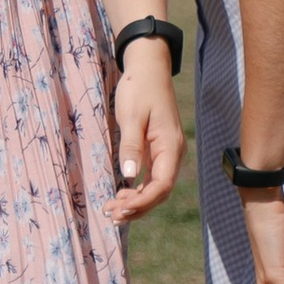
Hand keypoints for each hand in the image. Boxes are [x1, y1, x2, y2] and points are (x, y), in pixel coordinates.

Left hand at [107, 44, 185, 222]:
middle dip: (137, 207)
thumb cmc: (139, 88)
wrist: (147, 67)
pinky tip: (121, 195)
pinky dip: (136, 189)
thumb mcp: (132, 115)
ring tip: (113, 211)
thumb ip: (131, 145)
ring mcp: (166, 152)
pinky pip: (150, 176)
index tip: (122, 208)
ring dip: (136, 201)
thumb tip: (128, 176)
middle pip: (159, 191)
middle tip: (112, 215)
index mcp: (170, 146)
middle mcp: (172, 153)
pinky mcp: (157, 149)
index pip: (162, 184)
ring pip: (155, 186)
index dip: (143, 201)